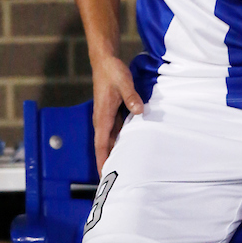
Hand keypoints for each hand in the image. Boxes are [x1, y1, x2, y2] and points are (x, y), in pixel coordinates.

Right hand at [92, 56, 143, 172]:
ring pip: (111, 141)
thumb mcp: (124, 82)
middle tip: (115, 181)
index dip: (103, 160)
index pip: (101, 144)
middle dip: (108, 163)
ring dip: (115, 154)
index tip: (104, 176)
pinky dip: (120, 142)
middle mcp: (102, 120)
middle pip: (105, 147)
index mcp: (102, 116)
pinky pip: (116, 132)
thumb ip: (131, 97)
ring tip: (123, 170)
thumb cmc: (112, 72)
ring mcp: (107, 117)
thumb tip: (139, 111)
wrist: (105, 61)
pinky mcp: (113, 114)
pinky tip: (129, 150)